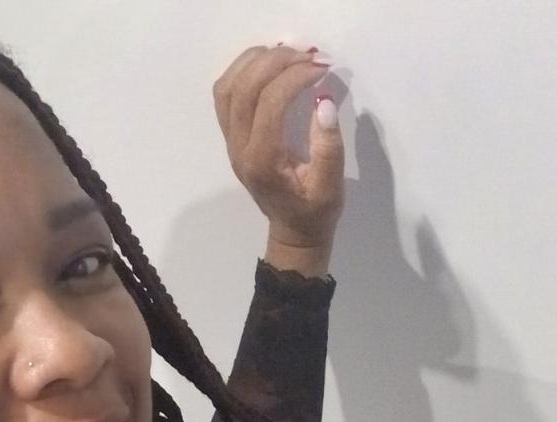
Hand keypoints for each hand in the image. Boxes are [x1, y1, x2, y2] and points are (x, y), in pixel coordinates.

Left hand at [213, 45, 345, 250]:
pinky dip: (243, 72)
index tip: (322, 68)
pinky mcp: (232, 136)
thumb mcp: (331, 187)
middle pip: (243, 88)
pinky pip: (225, 95)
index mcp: (263, 162)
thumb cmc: (314, 213)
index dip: (295, 77)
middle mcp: (239, 149)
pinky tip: (268, 66)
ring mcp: (231, 142)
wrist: (293, 232)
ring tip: (286, 54)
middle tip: (306, 55)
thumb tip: (323, 102)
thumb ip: (328, 147)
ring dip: (254, 62)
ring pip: (227, 87)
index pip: (270, 103)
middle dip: (275, 62)